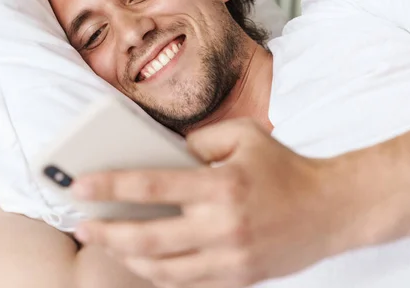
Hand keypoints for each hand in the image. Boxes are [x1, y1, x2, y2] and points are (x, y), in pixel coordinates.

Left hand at [72, 119, 352, 287]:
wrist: (332, 210)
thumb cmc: (285, 167)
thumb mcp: (244, 135)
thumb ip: (199, 140)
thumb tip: (162, 152)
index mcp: (221, 185)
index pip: (152, 185)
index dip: (110, 186)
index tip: (78, 186)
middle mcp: (222, 226)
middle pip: (147, 237)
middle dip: (106, 233)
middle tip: (80, 226)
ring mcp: (230, 258)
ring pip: (162, 269)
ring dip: (127, 258)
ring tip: (108, 243)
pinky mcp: (238, 278)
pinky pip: (187, 283)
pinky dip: (159, 274)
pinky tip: (143, 261)